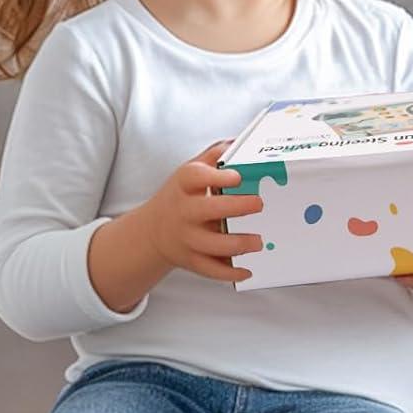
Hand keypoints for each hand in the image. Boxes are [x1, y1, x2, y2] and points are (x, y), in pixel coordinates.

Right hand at [134, 139, 264, 285]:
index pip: (194, 176)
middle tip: (259, 204)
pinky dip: (229, 273)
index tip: (238, 177)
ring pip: (212, 245)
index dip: (216, 176)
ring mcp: (186, 237)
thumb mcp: (192, 171)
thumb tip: (242, 140)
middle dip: (237, 207)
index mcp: (183, 185)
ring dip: (239, 244)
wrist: (153, 230)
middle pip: (207, 210)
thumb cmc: (183, 195)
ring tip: (259, 241)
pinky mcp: (190, 259)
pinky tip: (248, 270)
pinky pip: (210, 270)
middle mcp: (183, 211)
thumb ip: (215, 155)